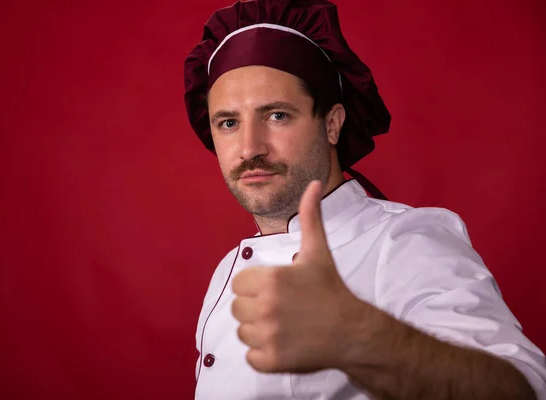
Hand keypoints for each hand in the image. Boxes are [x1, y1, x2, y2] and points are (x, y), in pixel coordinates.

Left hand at [231, 180, 366, 372]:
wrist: (353, 331)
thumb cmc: (331, 290)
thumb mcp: (318, 251)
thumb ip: (310, 217)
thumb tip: (315, 183)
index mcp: (270, 279)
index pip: (238, 284)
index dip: (255, 286)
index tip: (276, 289)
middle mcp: (265, 308)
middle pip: (238, 308)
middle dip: (255, 308)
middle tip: (282, 308)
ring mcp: (268, 336)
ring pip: (243, 332)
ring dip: (259, 331)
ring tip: (284, 326)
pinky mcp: (271, 361)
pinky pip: (251, 357)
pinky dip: (264, 354)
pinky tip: (285, 344)